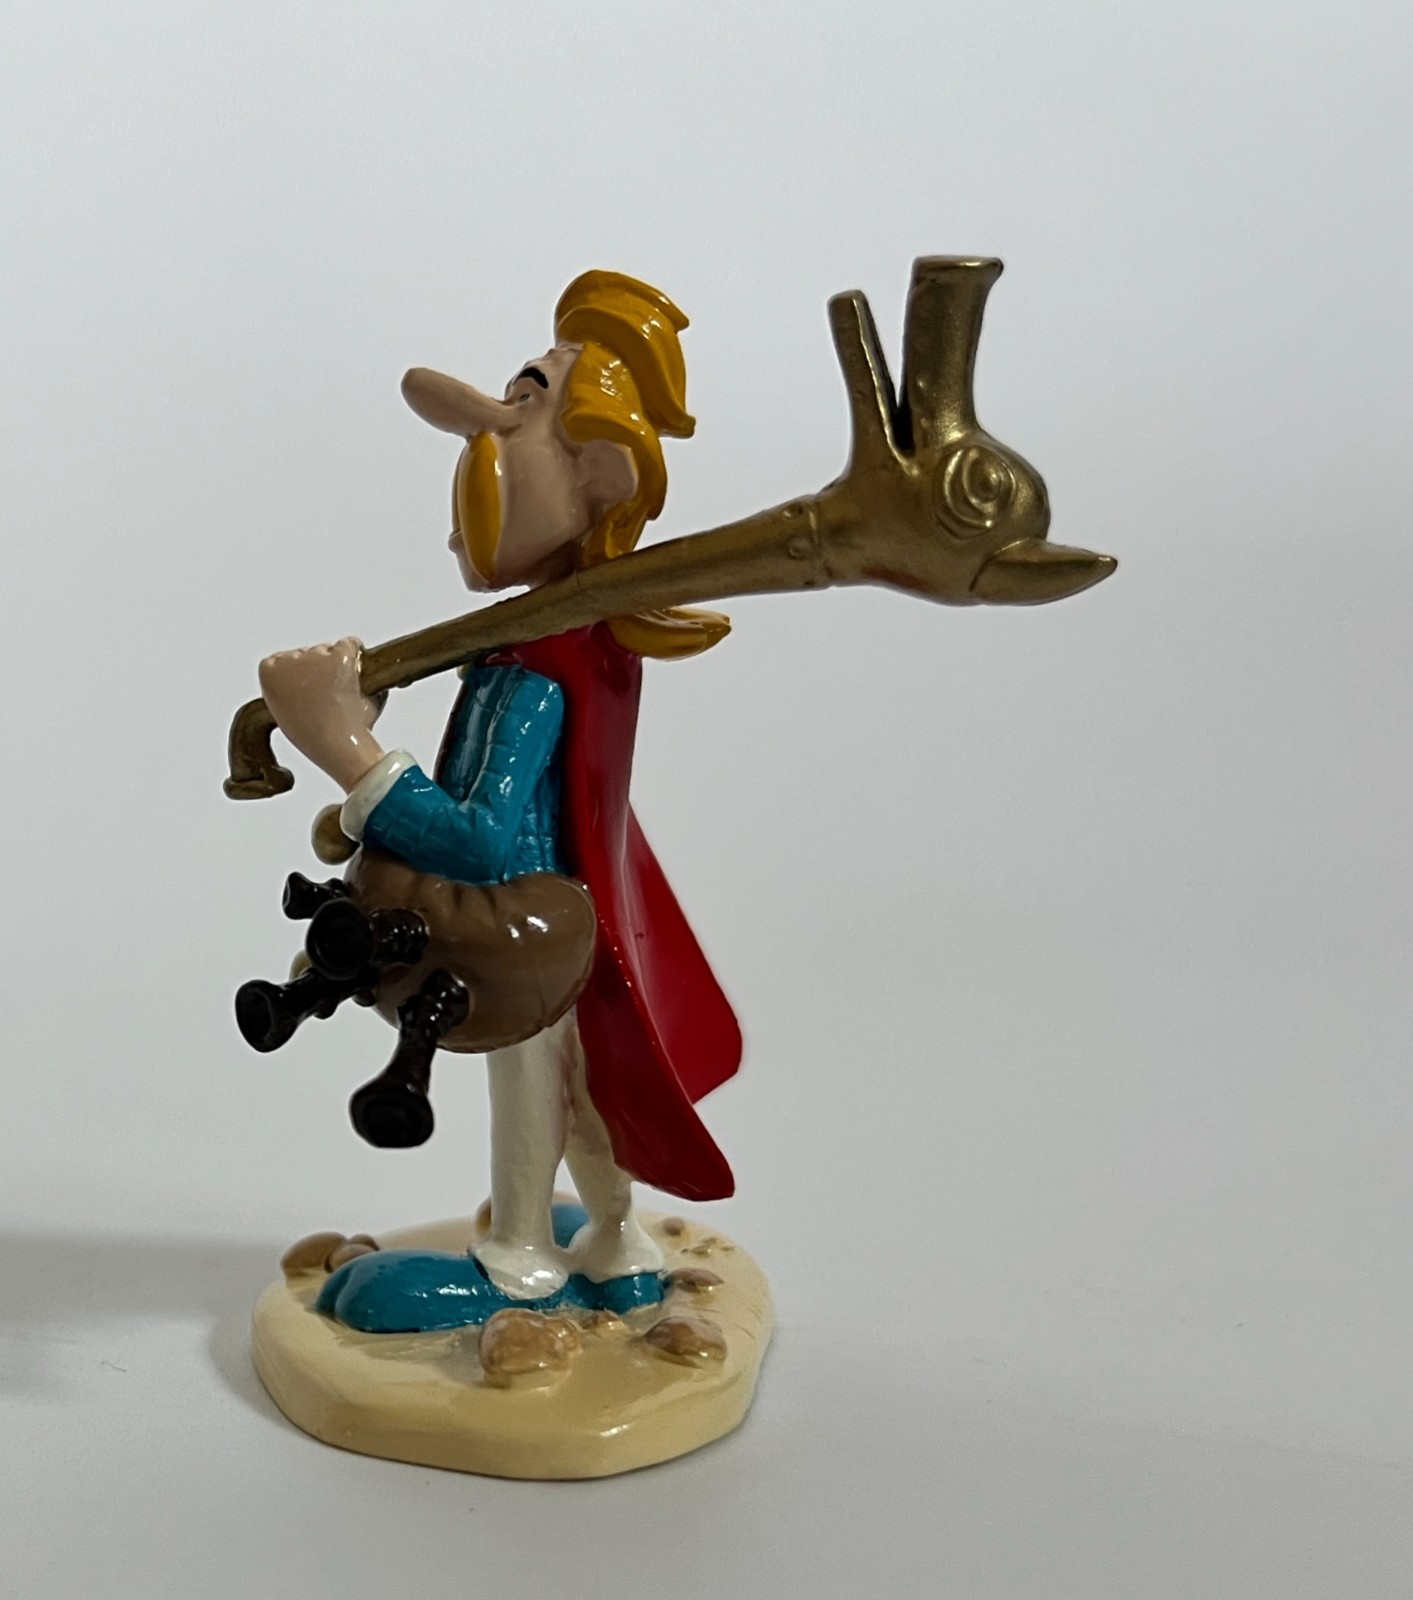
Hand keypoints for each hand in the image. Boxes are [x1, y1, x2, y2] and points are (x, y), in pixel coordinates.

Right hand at [259, 637, 386, 791]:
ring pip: (330, 650)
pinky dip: (357, 656)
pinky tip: (357, 675)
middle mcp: (288, 660)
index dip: (300, 673)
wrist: (337, 745)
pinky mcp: (340, 656)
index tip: (308, 690)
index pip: (283, 659)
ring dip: (339, 665)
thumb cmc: (316, 737)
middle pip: (309, 652)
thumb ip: (288, 687)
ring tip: (342, 695)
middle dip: (321, 668)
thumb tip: (303, 676)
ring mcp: (316, 656)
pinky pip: (351, 644)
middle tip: (329, 697)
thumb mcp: (285, 711)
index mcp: (268, 673)